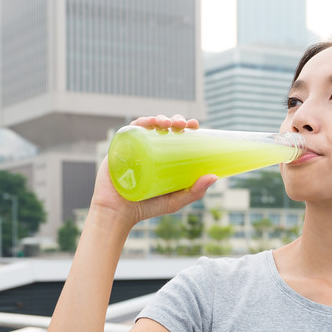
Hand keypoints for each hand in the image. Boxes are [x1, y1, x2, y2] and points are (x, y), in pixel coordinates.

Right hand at [90, 114, 215, 226]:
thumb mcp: (175, 201)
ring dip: (160, 118)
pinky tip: (149, 122)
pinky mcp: (120, 147)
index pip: (176, 136)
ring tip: (168, 123)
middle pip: (164, 127)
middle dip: (175, 120)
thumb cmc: (146, 208)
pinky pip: (130, 129)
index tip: (195, 125)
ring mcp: (134, 146)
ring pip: (148, 125)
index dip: (186, 127)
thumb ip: (194, 191)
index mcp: (162, 157)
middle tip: (183, 125)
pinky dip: (141, 122)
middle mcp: (149, 148)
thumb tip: (214, 176)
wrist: (117, 213)